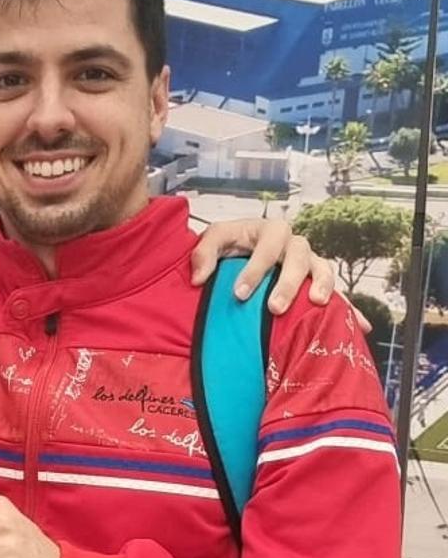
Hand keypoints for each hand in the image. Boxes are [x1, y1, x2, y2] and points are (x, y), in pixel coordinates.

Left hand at [191, 219, 372, 331]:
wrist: (243, 251)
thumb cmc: (230, 244)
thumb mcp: (213, 240)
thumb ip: (203, 253)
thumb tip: (198, 278)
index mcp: (271, 231)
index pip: (267, 247)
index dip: (254, 270)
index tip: (239, 294)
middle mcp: (295, 245)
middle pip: (300, 259)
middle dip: (288, 283)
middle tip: (274, 308)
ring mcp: (311, 263)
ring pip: (323, 270)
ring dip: (322, 287)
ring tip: (316, 305)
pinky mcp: (318, 282)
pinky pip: (339, 294)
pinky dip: (351, 309)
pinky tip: (360, 326)